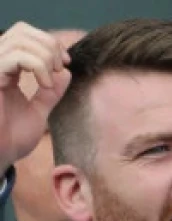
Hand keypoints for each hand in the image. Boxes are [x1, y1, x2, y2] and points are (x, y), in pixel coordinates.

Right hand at [0, 22, 70, 171]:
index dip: (49, 43)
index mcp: (6, 71)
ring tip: (50, 80)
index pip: (24, 37)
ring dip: (44, 56)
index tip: (65, 63)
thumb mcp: (39, 112)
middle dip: (49, 45)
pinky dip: (37, 65)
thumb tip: (65, 72)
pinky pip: (15, 56)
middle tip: (60, 68)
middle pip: (21, 31)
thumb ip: (50, 93)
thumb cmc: (12, 139)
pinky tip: (44, 85)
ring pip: (19, 39)